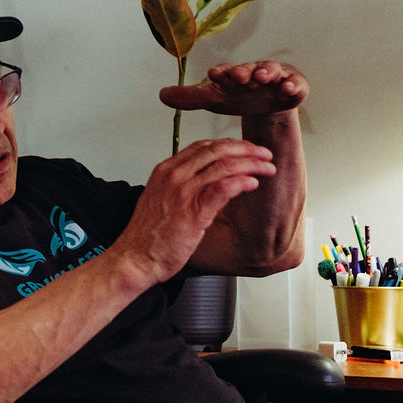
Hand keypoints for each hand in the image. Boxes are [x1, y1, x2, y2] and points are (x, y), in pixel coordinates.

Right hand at [114, 138, 276, 284]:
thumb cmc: (148, 236)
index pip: (203, 146)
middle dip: (246, 149)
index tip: (246, 149)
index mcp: (165, 170)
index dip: (230, 144)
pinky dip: (242, 182)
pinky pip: (223, 187)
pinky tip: (253, 183)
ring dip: (251, 164)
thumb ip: (181, 187)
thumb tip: (205, 183)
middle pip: (217, 150)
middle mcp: (173, 175)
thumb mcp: (161, 200)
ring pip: (224, 165)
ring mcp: (182, 191)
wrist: (135, 258)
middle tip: (264, 154)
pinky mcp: (193, 211)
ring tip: (267, 169)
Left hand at [159, 60, 307, 116]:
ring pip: (271, 71)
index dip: (221, 73)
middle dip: (244, 71)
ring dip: (267, 72)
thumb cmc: (239, 98)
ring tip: (263, 77)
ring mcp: (275, 77)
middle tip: (239, 76)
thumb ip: (191, 98)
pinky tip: (289, 89)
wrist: (269, 106)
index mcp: (233, 75)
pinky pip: (295, 83)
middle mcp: (253, 71)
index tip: (214, 76)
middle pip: (248, 69)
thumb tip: (161, 94)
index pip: (225, 72)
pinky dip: (292, 84)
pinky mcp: (294, 85)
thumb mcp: (216, 100)